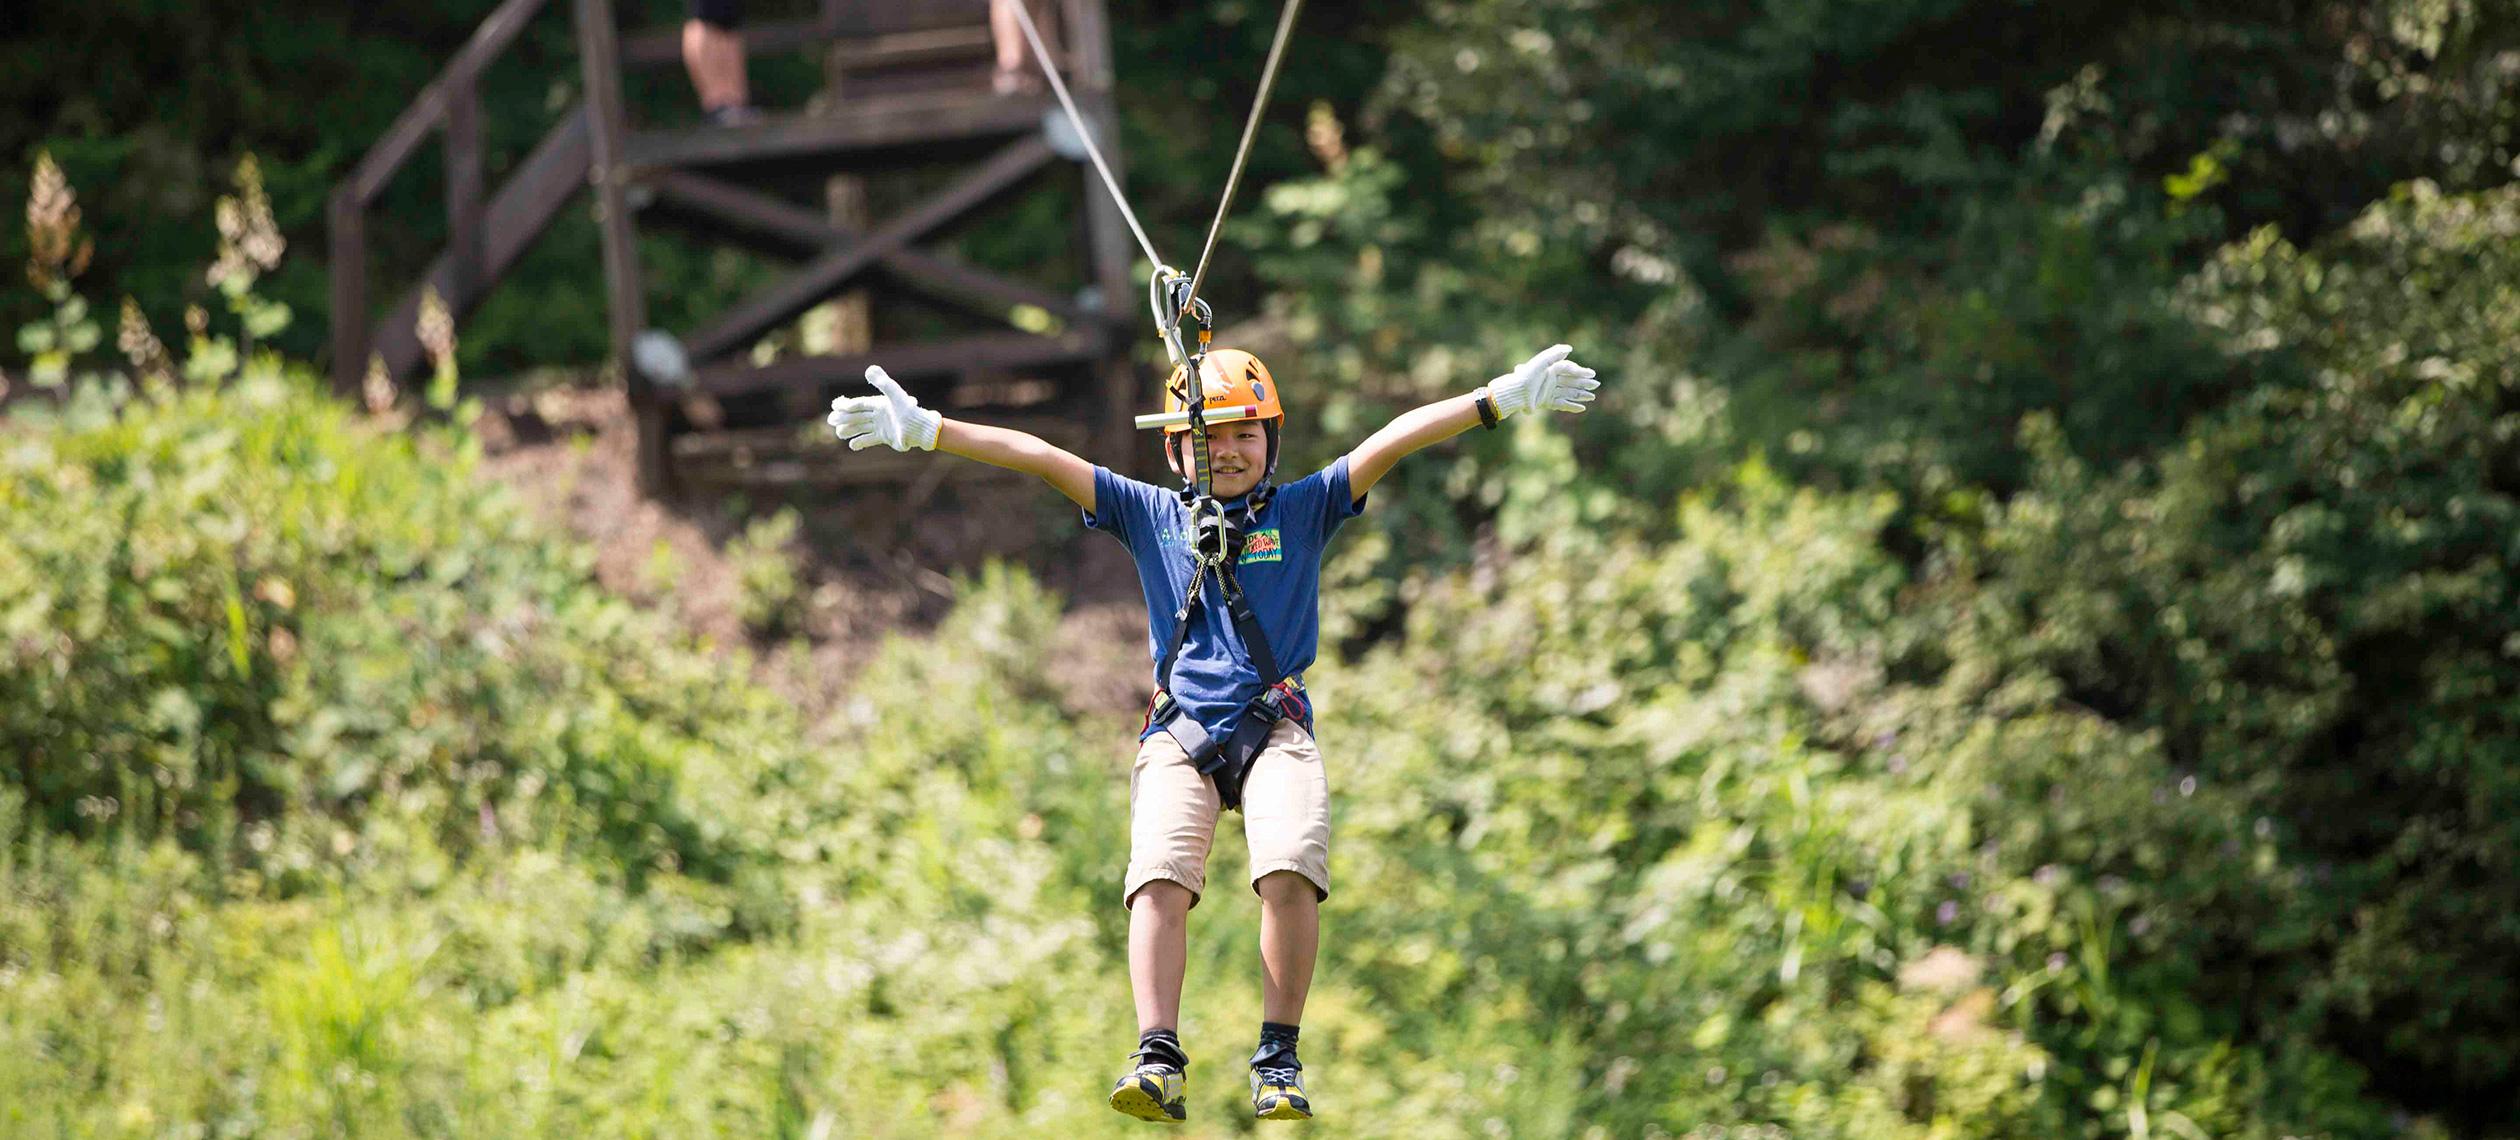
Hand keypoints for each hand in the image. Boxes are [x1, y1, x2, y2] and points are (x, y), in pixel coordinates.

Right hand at [826, 365, 941, 450]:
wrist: (920, 429)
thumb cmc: (908, 411)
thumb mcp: (895, 394)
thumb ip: (883, 382)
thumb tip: (869, 369)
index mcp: (879, 404)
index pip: (859, 403)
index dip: (846, 404)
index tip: (834, 405)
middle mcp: (879, 415)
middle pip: (857, 416)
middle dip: (843, 418)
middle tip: (830, 420)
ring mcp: (881, 426)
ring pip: (861, 428)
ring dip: (849, 430)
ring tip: (838, 433)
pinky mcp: (885, 437)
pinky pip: (869, 439)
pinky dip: (861, 442)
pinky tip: (852, 445)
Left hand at [1485, 344, 1598, 417]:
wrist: (1516, 392)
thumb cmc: (1528, 375)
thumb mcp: (1541, 361)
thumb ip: (1555, 353)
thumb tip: (1569, 349)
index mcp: (1550, 369)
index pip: (1569, 369)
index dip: (1581, 371)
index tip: (1591, 374)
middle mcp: (1551, 380)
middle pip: (1571, 381)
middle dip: (1584, 383)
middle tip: (1596, 384)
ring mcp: (1550, 392)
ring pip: (1569, 393)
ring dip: (1581, 395)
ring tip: (1592, 397)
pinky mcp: (1546, 402)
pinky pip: (1562, 404)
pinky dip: (1572, 406)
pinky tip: (1582, 408)